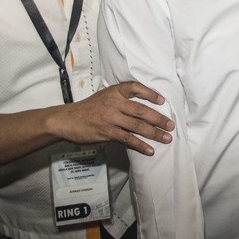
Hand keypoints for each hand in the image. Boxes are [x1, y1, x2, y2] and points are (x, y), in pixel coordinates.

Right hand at [55, 81, 172, 155]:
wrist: (67, 120)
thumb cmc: (88, 108)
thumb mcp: (104, 96)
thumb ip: (121, 98)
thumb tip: (144, 105)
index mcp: (114, 92)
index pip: (135, 88)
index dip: (150, 94)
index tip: (162, 101)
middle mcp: (114, 103)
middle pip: (141, 110)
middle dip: (159, 119)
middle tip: (171, 125)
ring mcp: (111, 118)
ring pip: (137, 126)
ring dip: (154, 133)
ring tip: (167, 138)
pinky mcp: (107, 133)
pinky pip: (128, 139)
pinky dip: (140, 145)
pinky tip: (150, 150)